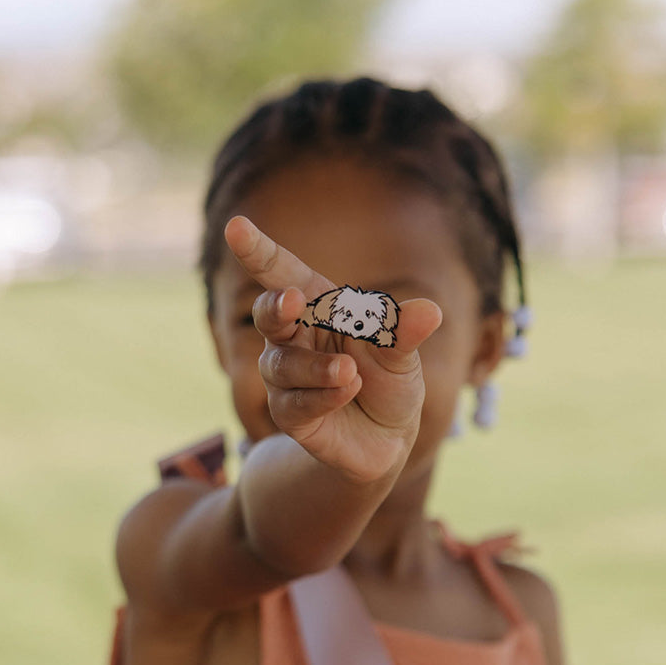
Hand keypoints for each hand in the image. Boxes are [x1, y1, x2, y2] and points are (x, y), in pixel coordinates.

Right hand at [223, 214, 441, 484]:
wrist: (387, 438)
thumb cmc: (388, 381)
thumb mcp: (401, 354)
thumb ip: (405, 333)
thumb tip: (429, 312)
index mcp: (318, 308)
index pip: (283, 273)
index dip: (258, 251)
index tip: (236, 226)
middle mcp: (294, 338)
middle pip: (269, 315)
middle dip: (276, 307)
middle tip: (292, 301)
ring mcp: (286, 378)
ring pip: (283, 366)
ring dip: (316, 367)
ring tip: (351, 372)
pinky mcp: (289, 415)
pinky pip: (294, 403)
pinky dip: (322, 396)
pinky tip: (347, 391)